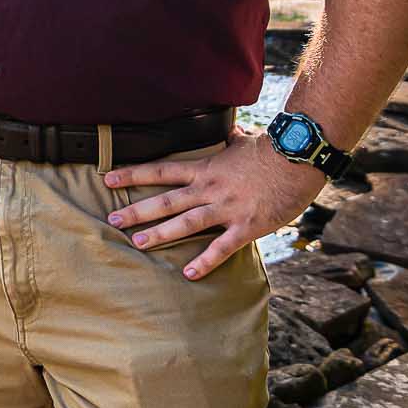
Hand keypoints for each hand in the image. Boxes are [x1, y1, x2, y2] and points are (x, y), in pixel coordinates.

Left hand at [104, 125, 326, 279]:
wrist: (298, 158)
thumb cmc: (272, 150)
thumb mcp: (244, 142)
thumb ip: (231, 141)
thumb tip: (230, 133)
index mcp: (206, 169)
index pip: (161, 171)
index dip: (133, 174)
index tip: (108, 179)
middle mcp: (210, 189)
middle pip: (166, 200)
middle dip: (137, 210)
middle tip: (112, 221)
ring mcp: (227, 208)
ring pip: (186, 223)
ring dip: (161, 234)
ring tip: (138, 243)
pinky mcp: (246, 226)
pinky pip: (222, 247)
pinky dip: (205, 261)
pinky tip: (189, 273)